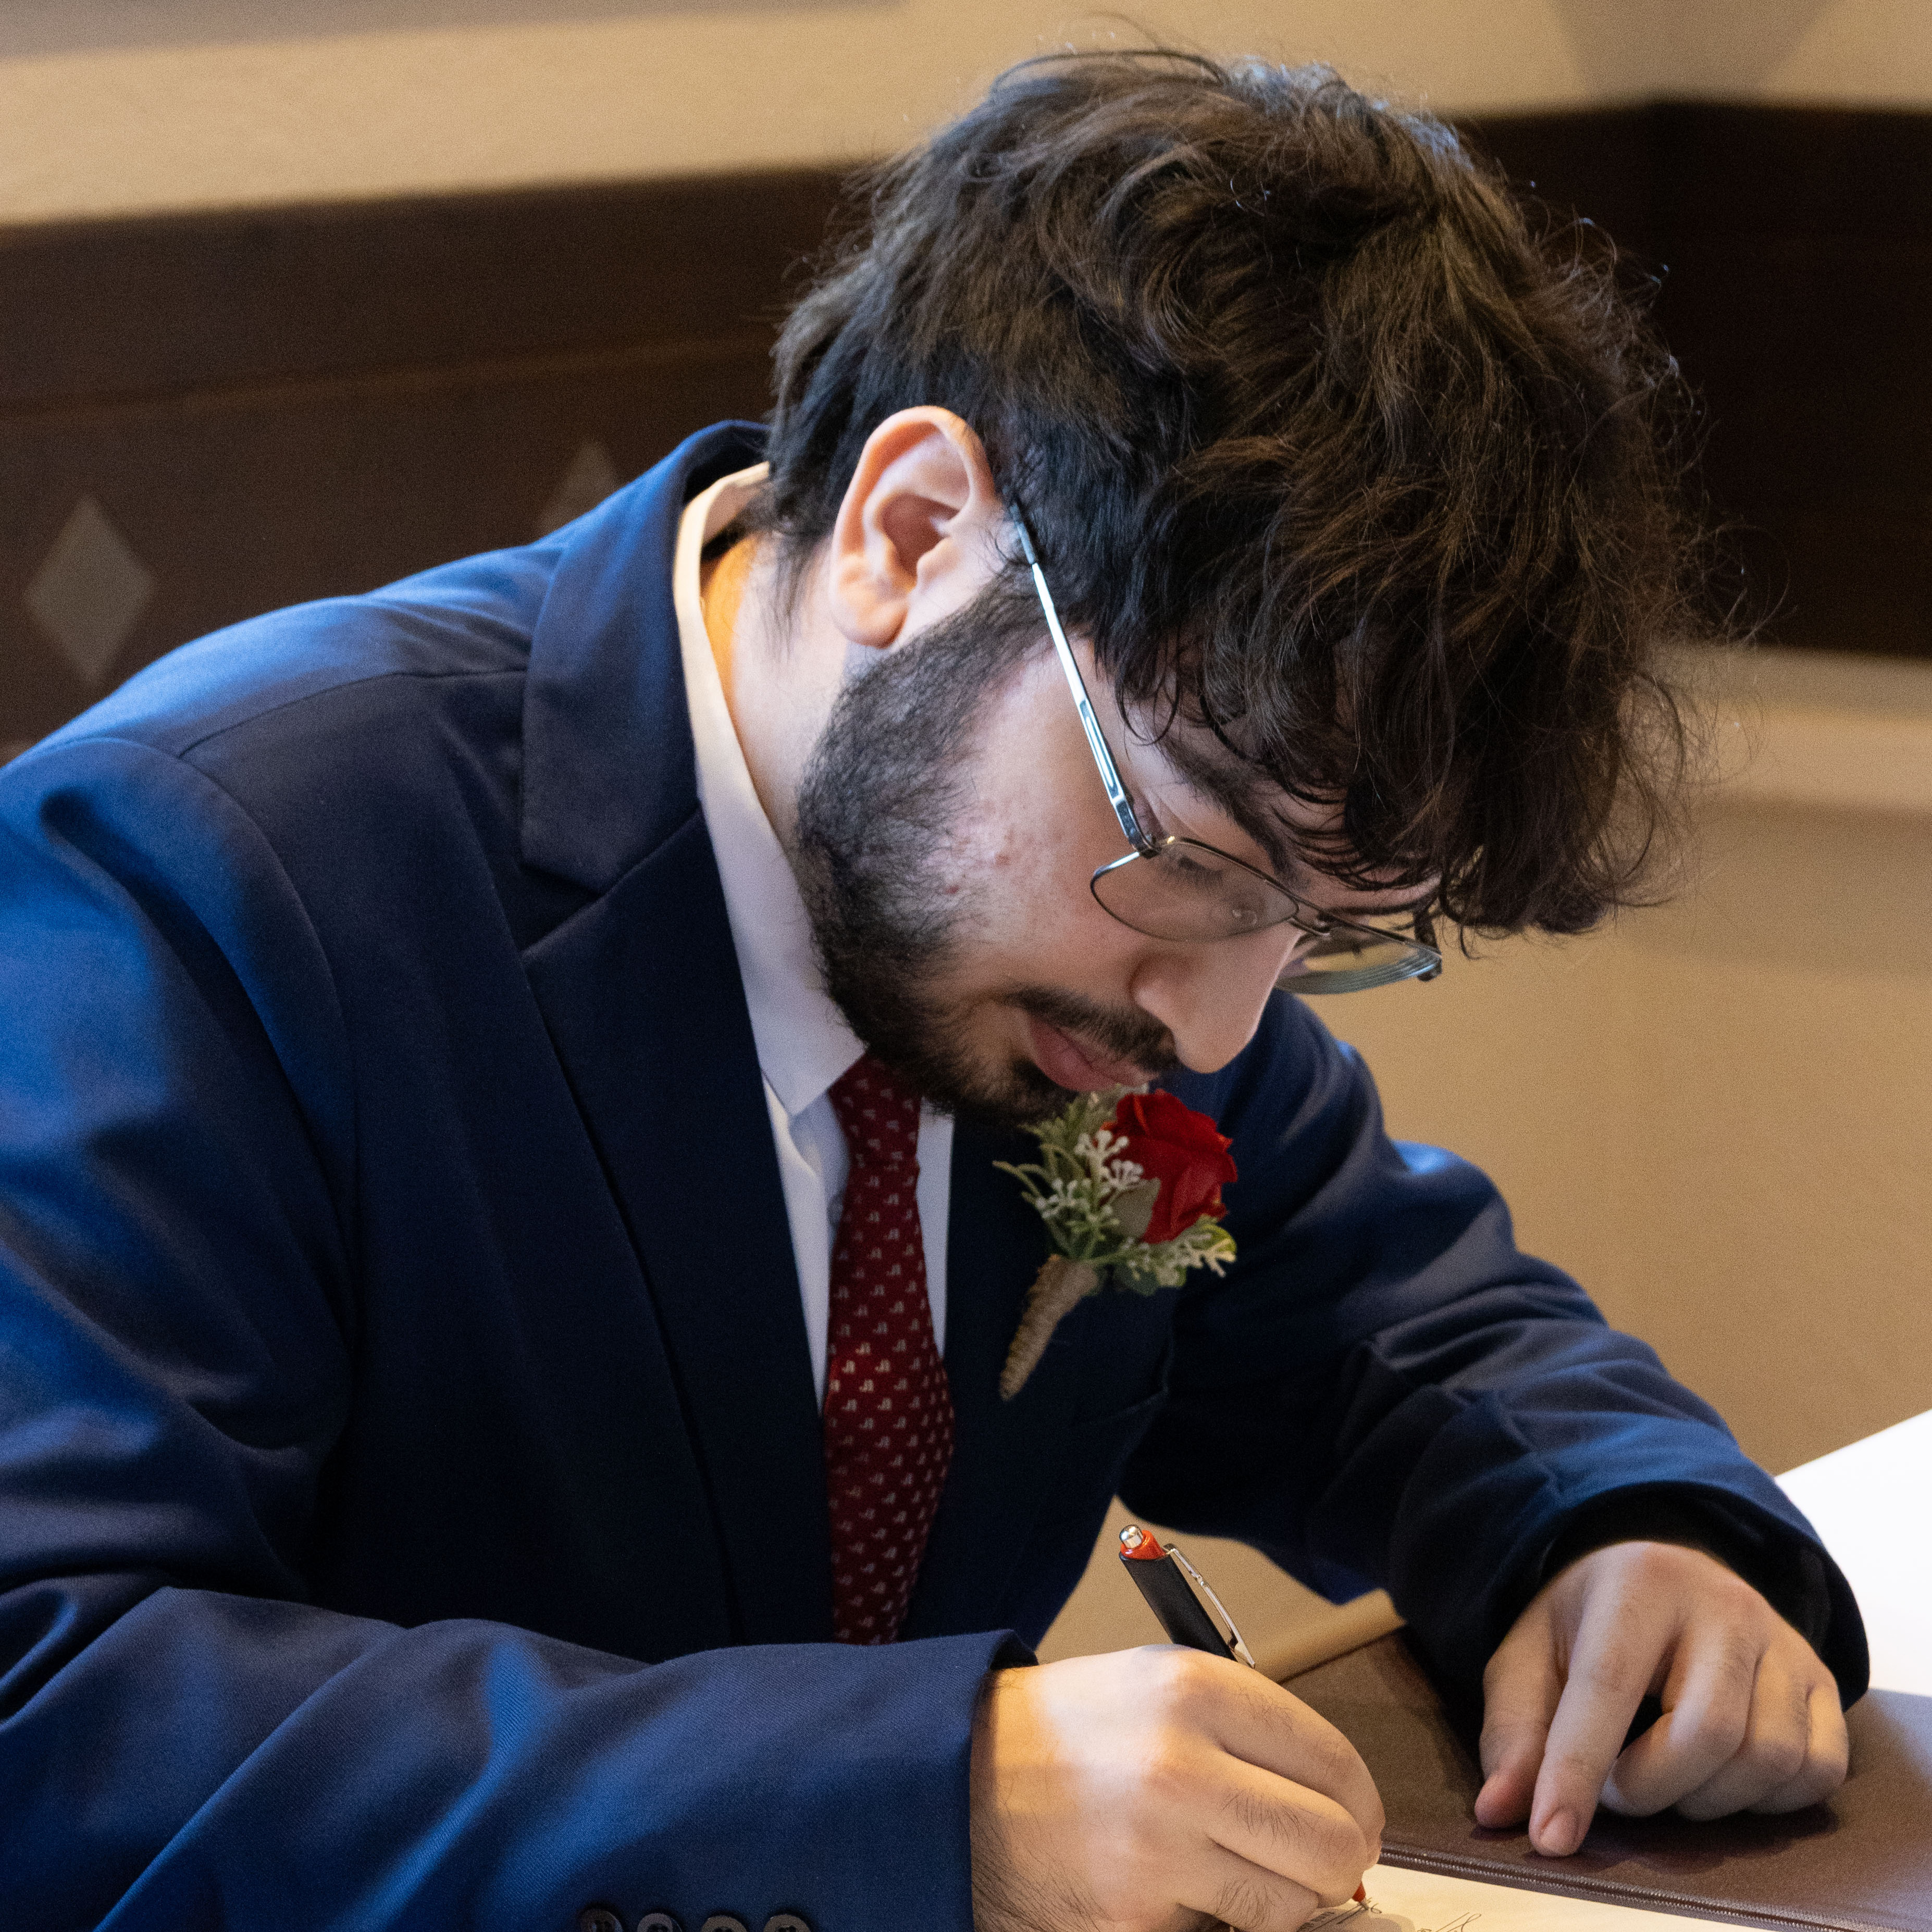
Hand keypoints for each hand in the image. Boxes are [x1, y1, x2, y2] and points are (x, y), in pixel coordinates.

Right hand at [970, 1647, 1382, 1931]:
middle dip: (1339, 1863)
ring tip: (1241, 1875)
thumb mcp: (1154, 1687)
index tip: (1353, 1818)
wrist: (958, 1779)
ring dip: (1282, 1903)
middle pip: (1333, 1842)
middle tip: (1315, 1864)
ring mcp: (1159, 1848)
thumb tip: (1340, 1805)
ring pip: (1293, 1905)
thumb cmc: (1067, 1733)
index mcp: (1194, 1690)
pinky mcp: (1137, 1918)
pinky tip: (1184, 1894)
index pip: (1334, 1760)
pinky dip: (1221, 1925)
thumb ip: (1245, 1732)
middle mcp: (1182, 1763)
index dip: (1359, 1801)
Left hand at [1475, 1540, 1847, 1854]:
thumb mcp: (1530, 1656)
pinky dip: (1769, 1800)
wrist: (1663, 1580)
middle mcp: (1723, 1603)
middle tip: (1615, 1787)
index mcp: (1638, 1582)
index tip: (1551, 1837)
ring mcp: (1783, 1640)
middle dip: (1650, 1788)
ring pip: (1768, 1759)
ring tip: (1663, 1774)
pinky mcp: (1823, 1680)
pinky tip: (1722, 1778)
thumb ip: (1512, 1731)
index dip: (1576, 1770)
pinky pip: (1819, 1771)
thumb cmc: (1587, 1626)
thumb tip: (1496, 1810)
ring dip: (1706, 1799)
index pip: (1608, 1685)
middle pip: (1707, 1733)